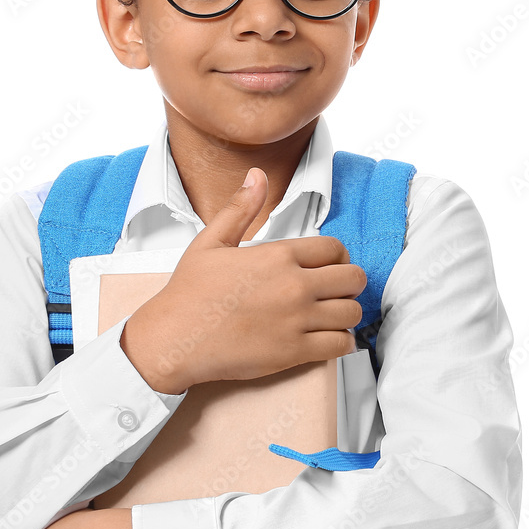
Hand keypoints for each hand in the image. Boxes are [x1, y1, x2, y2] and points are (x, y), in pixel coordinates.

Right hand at [123, 167, 364, 393]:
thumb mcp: (211, 241)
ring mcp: (297, 319)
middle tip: (335, 290)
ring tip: (331, 315)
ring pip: (351, 312)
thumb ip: (241, 208)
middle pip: (352, 278)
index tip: (330, 266)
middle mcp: (294, 285)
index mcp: (278, 255)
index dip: (338, 257)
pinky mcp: (295, 351)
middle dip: (349, 283)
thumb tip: (257, 176)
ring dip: (345, 312)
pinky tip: (327, 338)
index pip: (334, 248)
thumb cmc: (189, 292)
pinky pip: (341, 344)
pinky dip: (341, 341)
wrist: (175, 338)